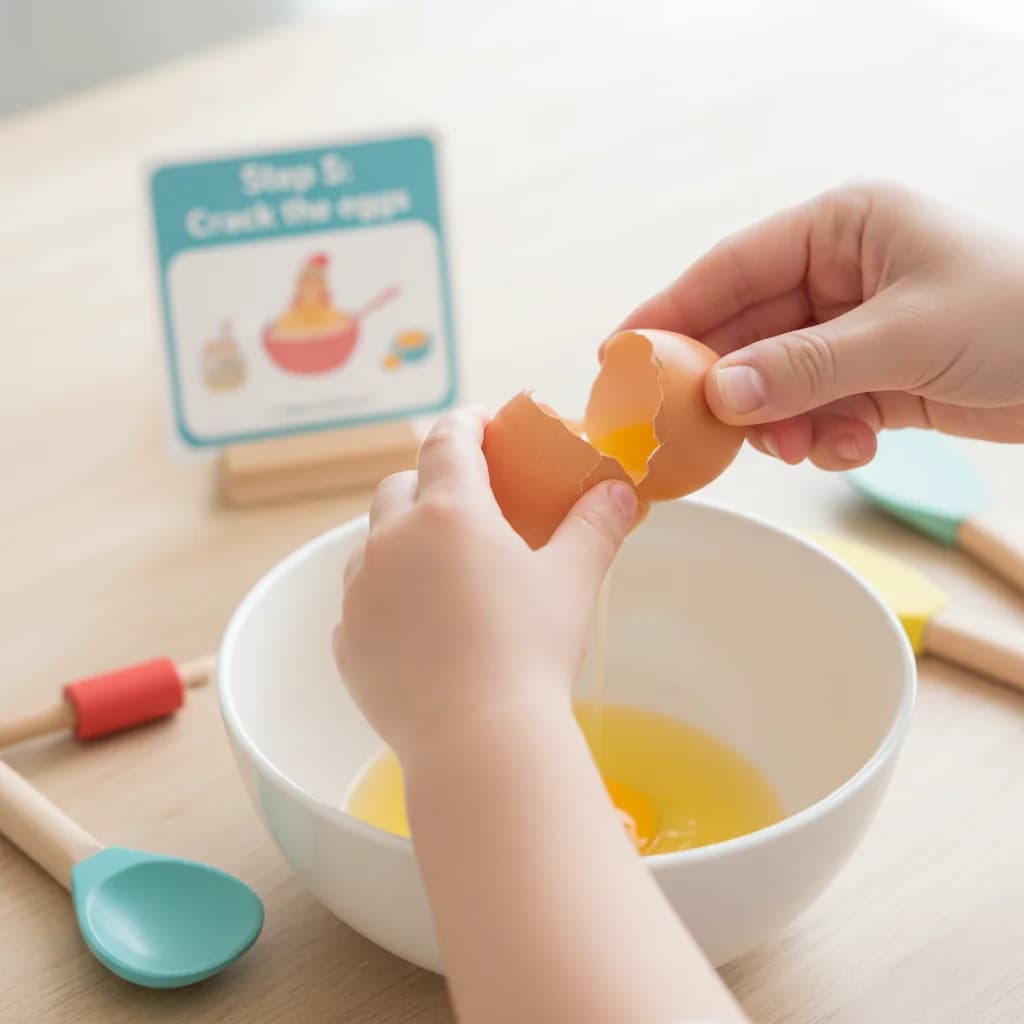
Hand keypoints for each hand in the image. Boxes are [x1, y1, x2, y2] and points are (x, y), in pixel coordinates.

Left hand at [333, 407, 636, 759]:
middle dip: (428, 480)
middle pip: (399, 486)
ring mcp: (361, 591)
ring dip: (399, 539)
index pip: (449, 442)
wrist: (477, 737)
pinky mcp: (348, 640)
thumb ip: (594, 527)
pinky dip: (385, 596)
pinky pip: (361, 601)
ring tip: (437, 566)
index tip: (481, 422)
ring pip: (372, 543)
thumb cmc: (531, 648)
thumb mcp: (572, 580)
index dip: (466, 423)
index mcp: (448, 512)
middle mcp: (392, 540)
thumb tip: (618, 492)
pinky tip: (415, 623)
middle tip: (463, 499)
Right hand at [620, 180, 1023, 468]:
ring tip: (803, 447)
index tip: (619, 353)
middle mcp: (837, 274)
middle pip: (745, 332)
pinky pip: (813, 408)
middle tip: (691, 431)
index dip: (670, 311)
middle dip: (728, 386)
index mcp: (840, 229)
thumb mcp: (902, 336)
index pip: (731, 269)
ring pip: (774, 381)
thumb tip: (720, 398)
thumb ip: (804, 367)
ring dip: (779, 421)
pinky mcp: (870, 376)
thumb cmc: (1018, 315)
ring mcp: (851, 328)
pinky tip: (854, 445)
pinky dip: (822, 435)